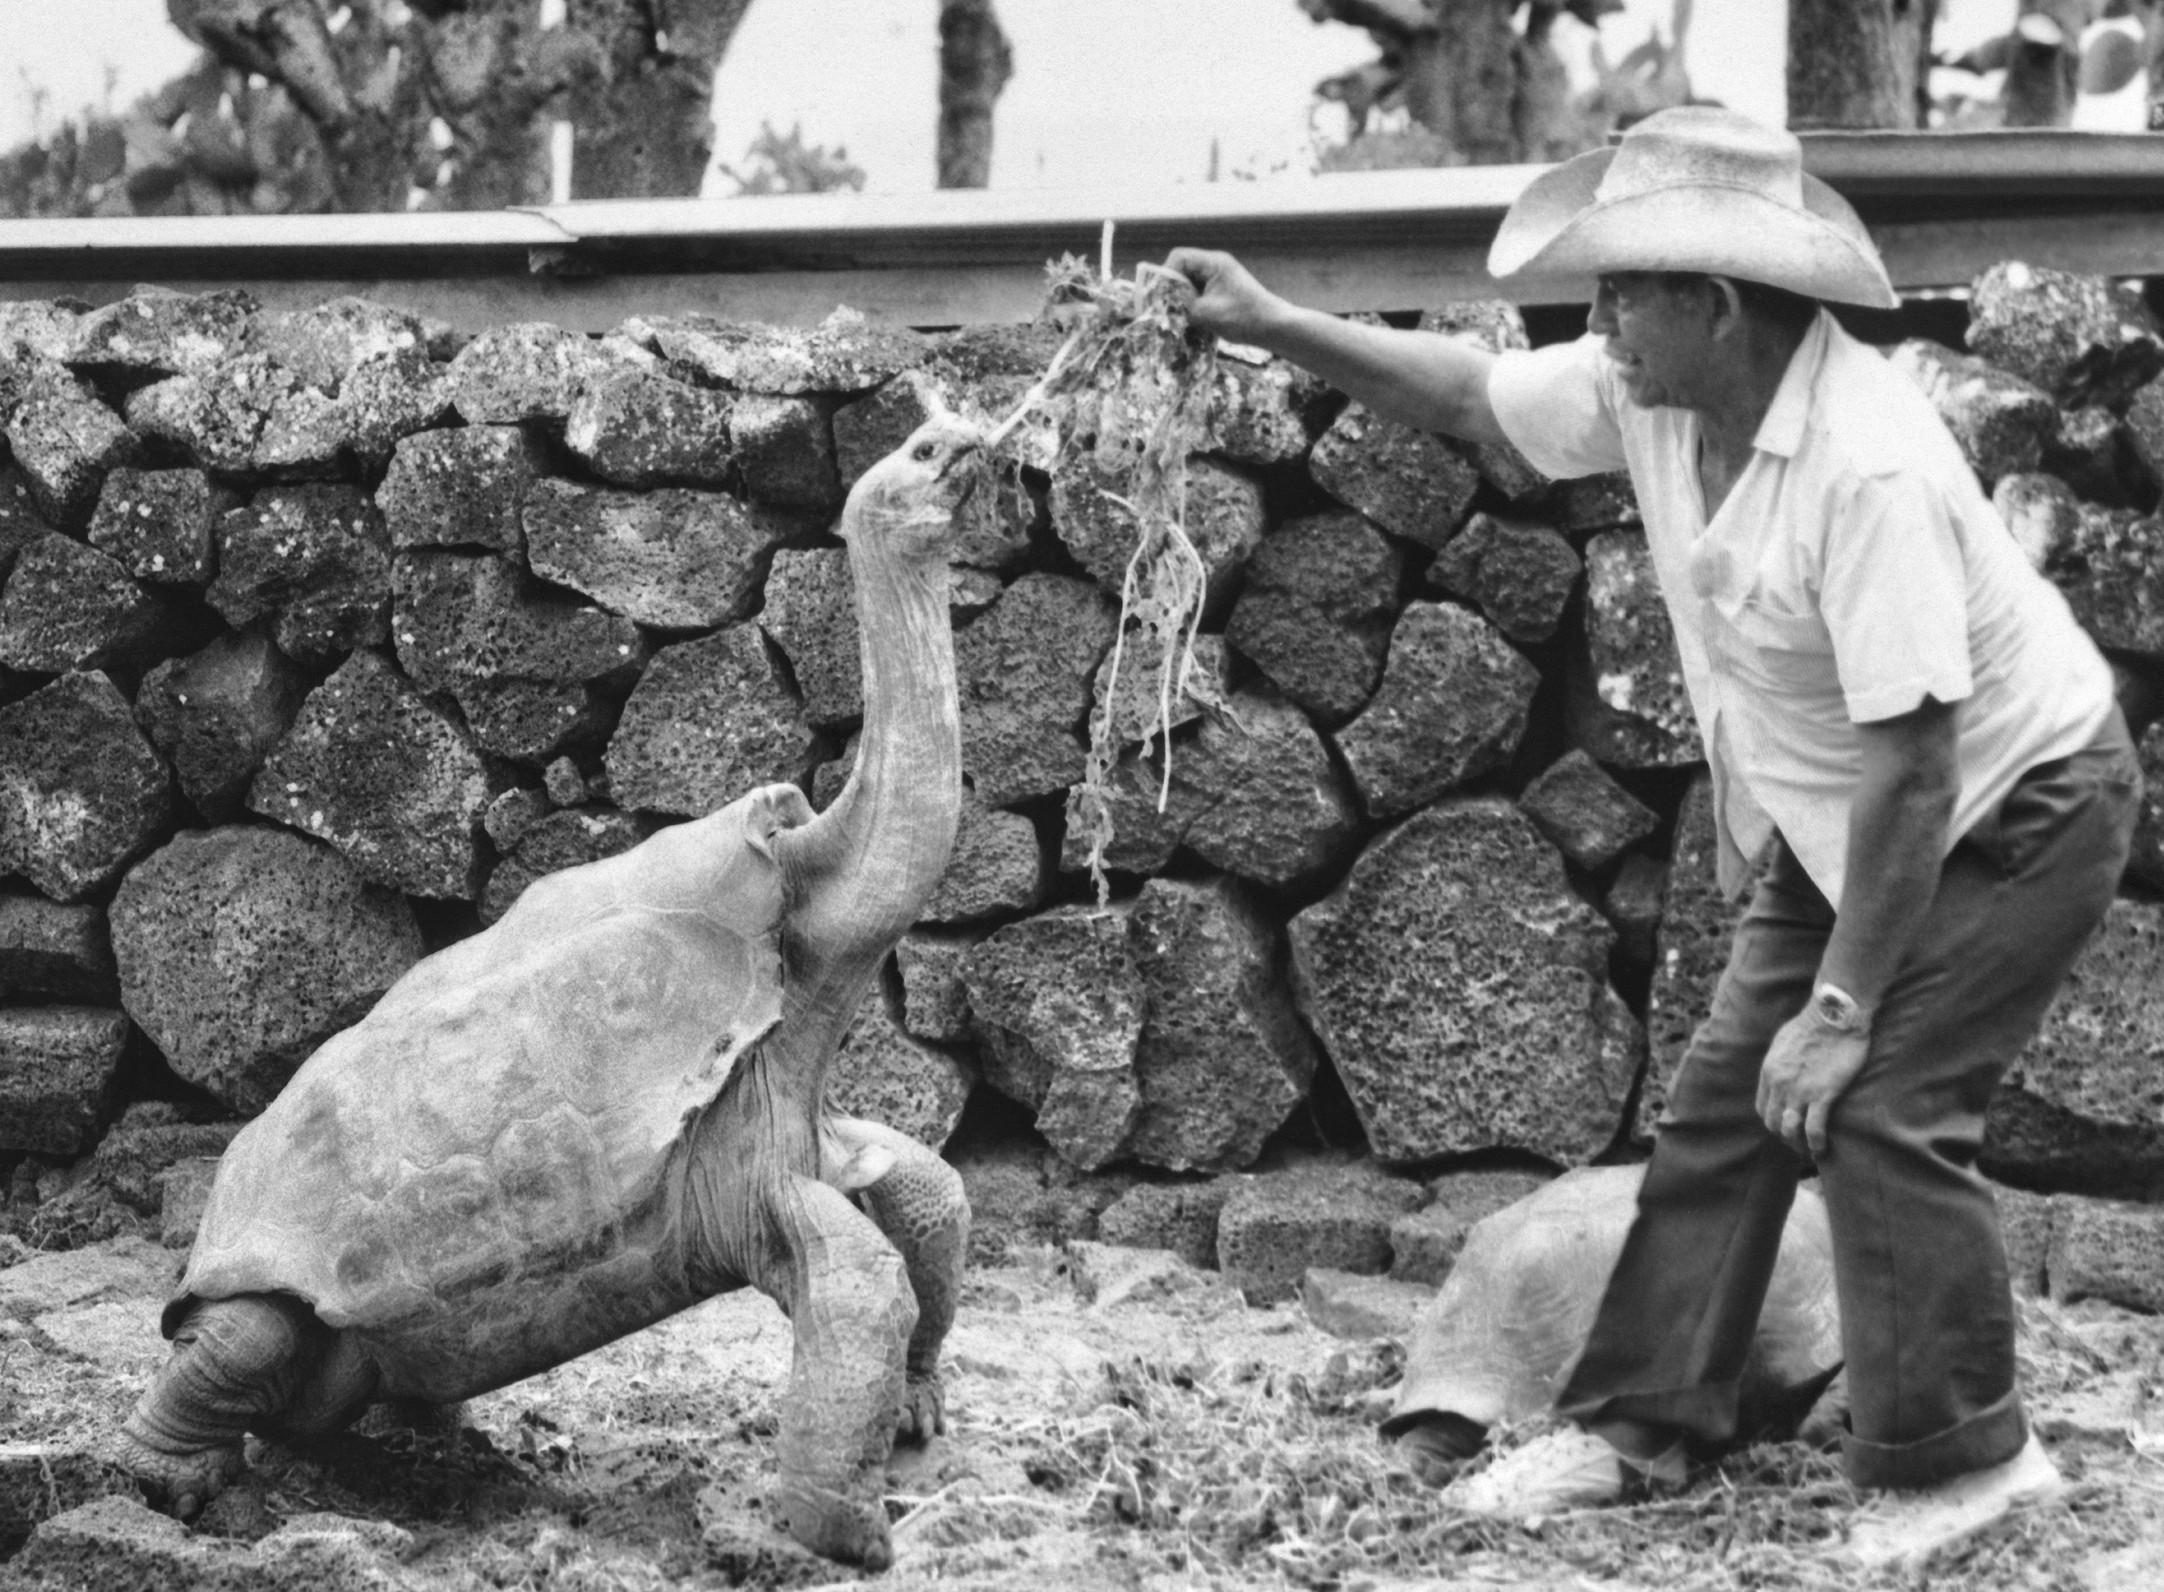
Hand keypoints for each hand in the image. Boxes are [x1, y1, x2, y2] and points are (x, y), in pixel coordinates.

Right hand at [1162, 247, 1283, 344]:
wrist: (1273, 327)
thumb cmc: (1244, 318)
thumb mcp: (1207, 314)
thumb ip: (1181, 307)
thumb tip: (1162, 307)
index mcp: (1214, 263)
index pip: (1179, 257)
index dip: (1166, 274)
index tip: (1161, 295)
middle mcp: (1215, 265)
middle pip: (1182, 269)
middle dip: (1172, 289)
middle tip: (1167, 308)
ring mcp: (1219, 278)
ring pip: (1189, 283)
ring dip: (1182, 299)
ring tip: (1180, 316)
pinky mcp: (1221, 291)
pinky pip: (1198, 292)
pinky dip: (1192, 304)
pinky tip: (1192, 319)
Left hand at [1755, 1007, 1871, 1157]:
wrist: (1834, 1016)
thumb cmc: (1814, 1025)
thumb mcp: (1784, 1042)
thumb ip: (1780, 1061)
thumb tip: (1783, 1072)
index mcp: (1769, 1071)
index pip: (1763, 1107)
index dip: (1773, 1121)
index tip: (1785, 1127)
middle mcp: (1779, 1084)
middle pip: (1773, 1122)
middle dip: (1784, 1137)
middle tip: (1798, 1144)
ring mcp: (1800, 1090)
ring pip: (1790, 1130)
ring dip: (1798, 1145)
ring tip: (1809, 1151)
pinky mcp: (1823, 1094)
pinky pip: (1814, 1128)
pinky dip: (1816, 1143)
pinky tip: (1821, 1149)